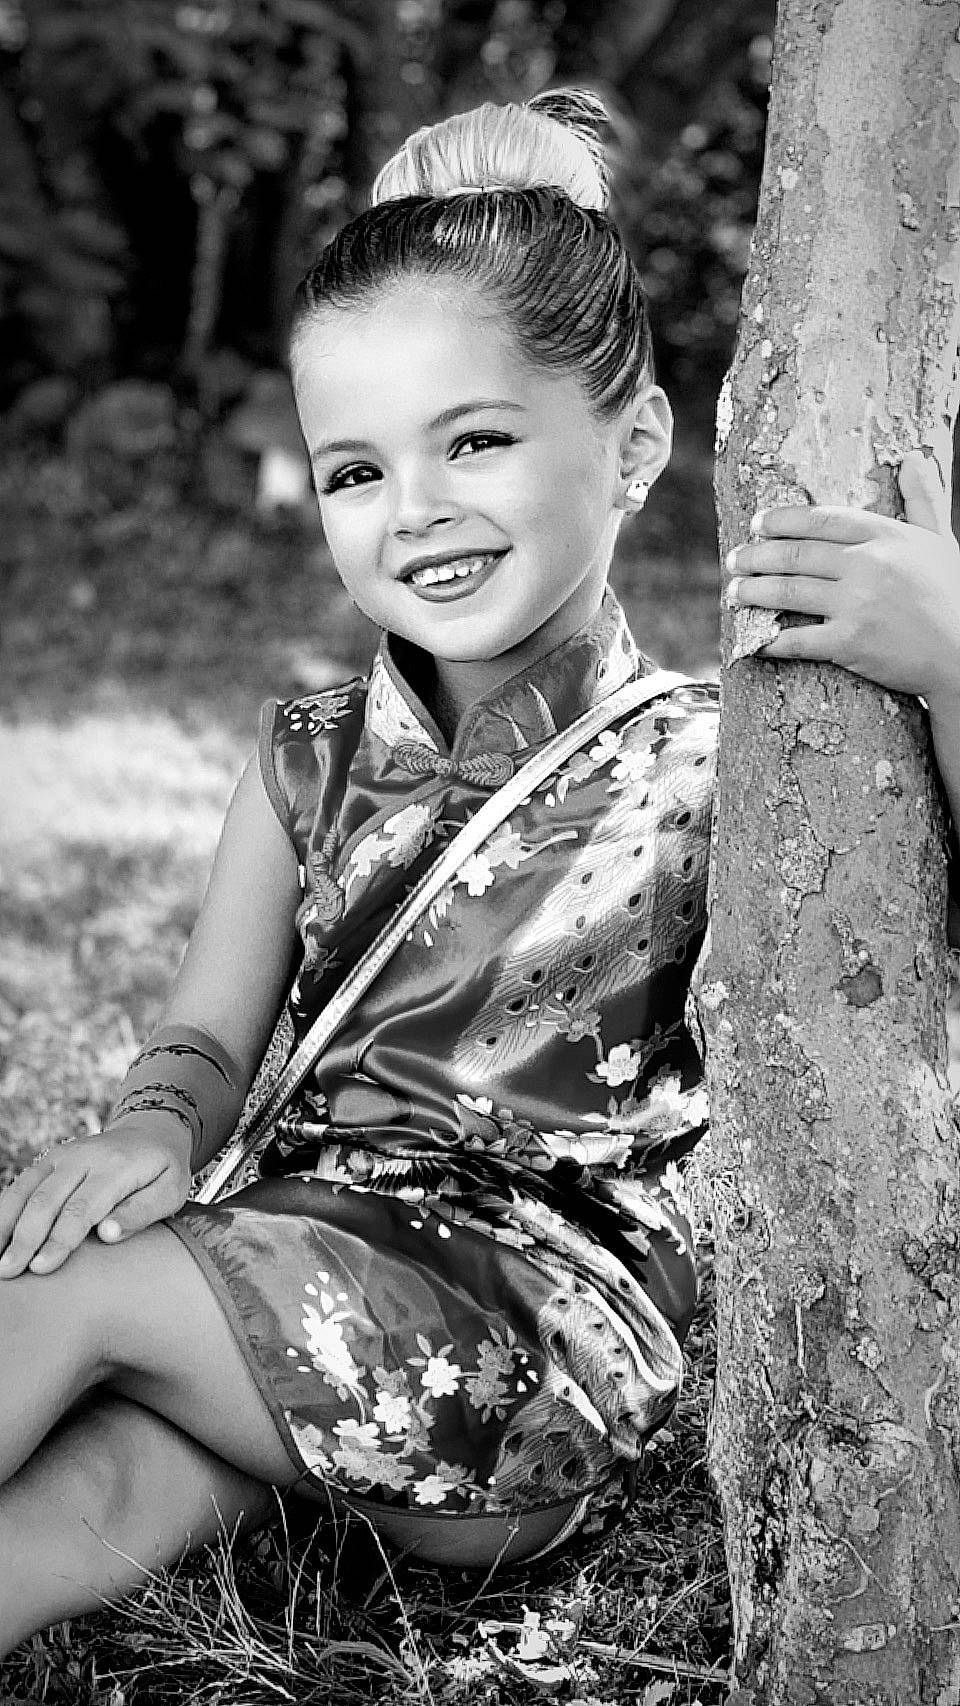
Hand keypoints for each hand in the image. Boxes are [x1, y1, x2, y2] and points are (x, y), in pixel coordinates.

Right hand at [0, 1120, 191, 1277]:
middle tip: (8, 1271)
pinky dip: (4, 1210)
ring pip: (26, 1190)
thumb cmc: (162, 1171)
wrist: (151, 1132)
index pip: (83, 1208)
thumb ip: (141, 1212)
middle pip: (47, 1200)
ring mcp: (63, 1156)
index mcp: (117, 1166)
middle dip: (25, 1239)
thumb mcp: (170, 1191)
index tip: (41, 1267)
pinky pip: (21, 1185)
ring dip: (6, 1225)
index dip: (60, 1239)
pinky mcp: (49, 1160)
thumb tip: (107, 1234)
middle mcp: (84, 1157)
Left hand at [724, 450, 959, 712]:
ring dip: (752, 591)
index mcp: (886, 535)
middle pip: (795, 553)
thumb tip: (913, 458)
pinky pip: (797, 639)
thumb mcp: (941, 540)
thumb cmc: (954, 596)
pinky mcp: (849, 643)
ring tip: (733, 592)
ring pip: (787, 591)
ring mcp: (856, 604)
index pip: (820, 520)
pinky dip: (770, 641)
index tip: (758, 524)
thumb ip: (924, 499)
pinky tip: (753, 642)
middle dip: (757, 555)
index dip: (782, 520)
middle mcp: (867, 564)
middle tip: (734, 559)